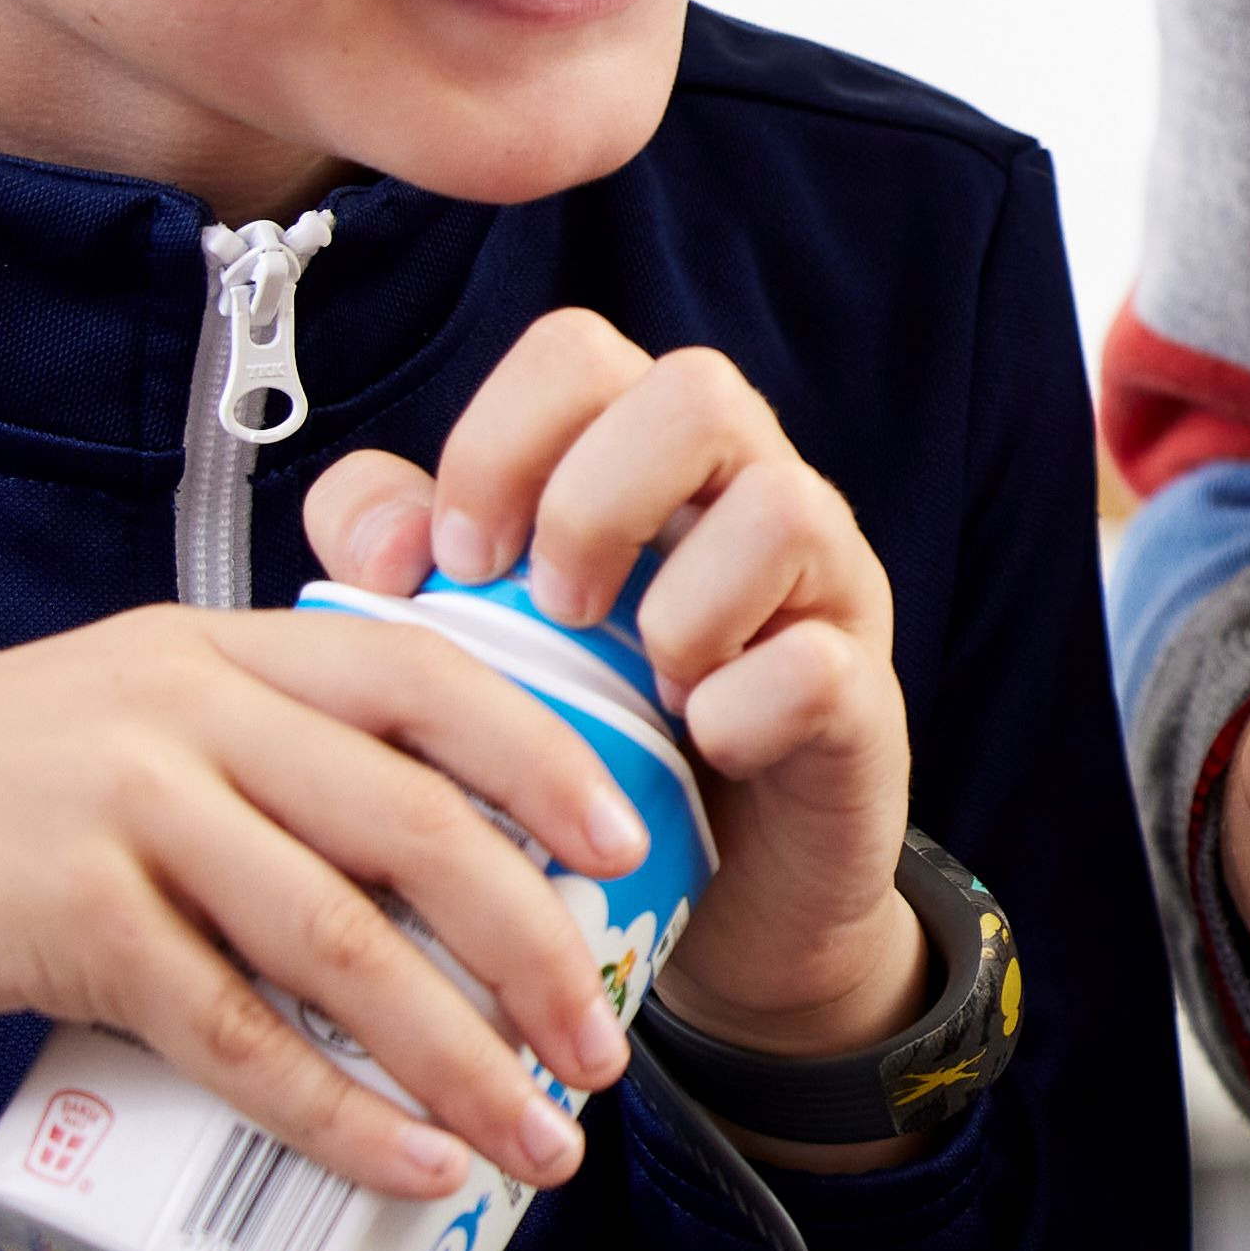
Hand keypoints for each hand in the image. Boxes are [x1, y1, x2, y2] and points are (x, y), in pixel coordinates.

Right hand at [0, 609, 653, 1205]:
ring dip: (463, 1055)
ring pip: (346, 945)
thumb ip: (235, 756)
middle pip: (417, 823)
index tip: (628, 839)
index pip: (421, 672)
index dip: (541, 754)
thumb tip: (390, 862)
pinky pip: (238, 1034)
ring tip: (541, 1138)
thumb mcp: (102, 725)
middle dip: (537, 943)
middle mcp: (181, 712)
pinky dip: (339, 1111)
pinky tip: (409, 1163)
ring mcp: (123, 810)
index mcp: (208, 652)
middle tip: (608, 1040)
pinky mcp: (66, 920)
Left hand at [309, 314, 915, 1058]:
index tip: (457, 560)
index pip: (577, 354)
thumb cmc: (584, 739)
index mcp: (644, 455)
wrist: (705, 896)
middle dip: (596, 504)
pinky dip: (742, 710)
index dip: (500, 439)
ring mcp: (823, 588)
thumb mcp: (470, 636)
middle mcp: (748, 491)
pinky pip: (821, 665)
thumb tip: (385, 544)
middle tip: (554, 612)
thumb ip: (399, 553)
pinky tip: (702, 747)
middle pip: (699, 389)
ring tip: (644, 689)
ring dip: (681, 607)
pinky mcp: (864, 698)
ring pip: (785, 506)